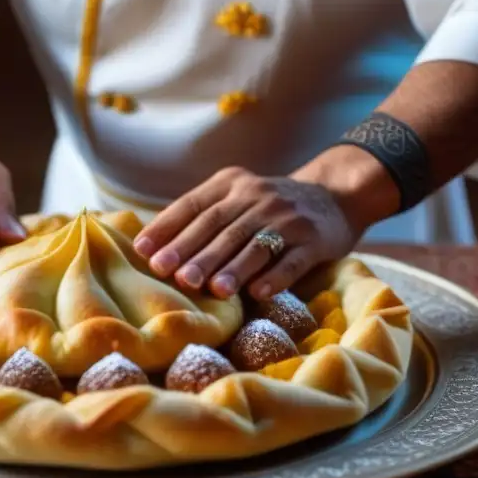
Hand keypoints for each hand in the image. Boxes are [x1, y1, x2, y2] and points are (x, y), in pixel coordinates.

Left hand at [132, 149, 397, 300]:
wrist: (334, 195)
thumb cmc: (269, 206)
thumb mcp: (236, 197)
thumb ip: (202, 215)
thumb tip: (151, 248)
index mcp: (232, 184)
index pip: (193, 205)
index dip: (167, 228)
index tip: (142, 251)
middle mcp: (258, 196)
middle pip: (221, 225)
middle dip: (194, 251)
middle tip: (171, 275)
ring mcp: (288, 217)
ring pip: (255, 244)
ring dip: (232, 267)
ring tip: (213, 289)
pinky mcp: (315, 239)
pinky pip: (293, 260)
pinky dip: (275, 277)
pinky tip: (258, 293)